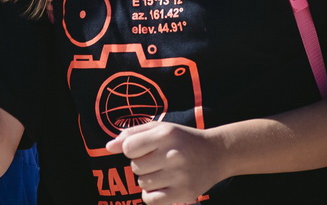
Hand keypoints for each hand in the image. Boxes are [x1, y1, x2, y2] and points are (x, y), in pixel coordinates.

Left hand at [105, 121, 223, 204]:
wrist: (217, 153)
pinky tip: (163, 186)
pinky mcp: (184, 193)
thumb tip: (108, 146)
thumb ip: (132, 134)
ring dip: (148, 180)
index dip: (132, 150)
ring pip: (142, 184)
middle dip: (142, 165)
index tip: (145, 149)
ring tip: (164, 172)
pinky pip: (151, 200)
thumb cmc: (182, 139)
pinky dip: (151, 195)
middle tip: (158, 161)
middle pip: (135, 167)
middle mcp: (174, 154)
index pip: (129, 148)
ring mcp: (180, 175)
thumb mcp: (160, 128)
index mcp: (166, 134)